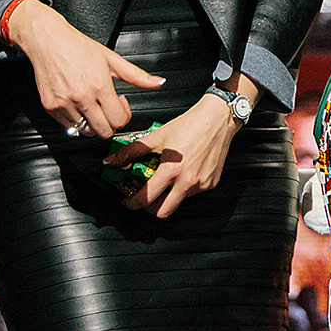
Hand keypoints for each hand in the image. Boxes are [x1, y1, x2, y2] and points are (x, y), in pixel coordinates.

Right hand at [7, 0, 162, 137]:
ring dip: (93, 123)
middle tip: (108, 109)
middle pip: (104, 132)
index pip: (119, 120)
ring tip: (93, 106)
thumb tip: (158, 82)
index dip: (124, 115)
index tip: (121, 104)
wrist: (48, 40)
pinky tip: (79, 105)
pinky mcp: (50, 107)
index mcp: (99, 85)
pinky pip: (68, 127)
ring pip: (85, 132)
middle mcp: (81, 97)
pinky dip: (76, 121)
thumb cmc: (78, 47)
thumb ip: (137, 75)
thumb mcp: (112, 59)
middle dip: (111, 124)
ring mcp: (64, 104)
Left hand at [117, 86, 246, 218]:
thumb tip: (113, 161)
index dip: (133, 203)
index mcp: (172, 171)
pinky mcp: (212, 183)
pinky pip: (193, 193)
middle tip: (146, 198)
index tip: (129, 201)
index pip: (146, 198)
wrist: (217, 118)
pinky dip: (184, 188)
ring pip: (179, 202)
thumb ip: (131, 151)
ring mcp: (201, 184)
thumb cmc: (190, 124)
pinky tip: (183, 174)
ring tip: (166, 181)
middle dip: (150, 208)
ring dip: (169, 197)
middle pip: (163, 212)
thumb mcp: (157, 137)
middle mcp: (187, 181)